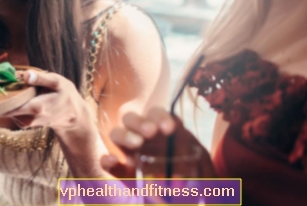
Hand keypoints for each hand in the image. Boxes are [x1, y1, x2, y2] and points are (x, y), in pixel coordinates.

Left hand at [4, 70, 89, 133]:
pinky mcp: (23, 123)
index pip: (8, 106)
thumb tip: (25, 74)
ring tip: (13, 85)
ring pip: (7, 109)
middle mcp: (28, 119)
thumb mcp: (57, 82)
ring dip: (7, 97)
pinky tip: (19, 94)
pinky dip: (11, 102)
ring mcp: (25, 123)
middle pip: (3, 108)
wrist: (72, 116)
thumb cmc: (65, 95)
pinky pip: (12, 111)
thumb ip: (41, 78)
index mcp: (36, 107)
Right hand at [101, 107, 215, 177]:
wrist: (192, 200)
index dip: (160, 117)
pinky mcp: (123, 174)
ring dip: (124, 135)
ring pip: (117, 134)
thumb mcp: (205, 172)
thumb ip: (198, 165)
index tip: (169, 128)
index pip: (158, 116)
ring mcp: (132, 155)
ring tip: (136, 144)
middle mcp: (145, 139)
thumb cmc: (202, 185)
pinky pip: (109, 164)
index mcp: (165, 133)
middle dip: (140, 122)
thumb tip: (186, 169)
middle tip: (151, 133)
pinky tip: (111, 161)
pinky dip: (107, 160)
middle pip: (133, 119)